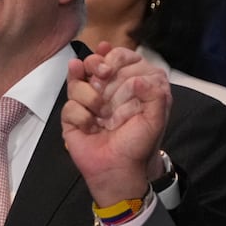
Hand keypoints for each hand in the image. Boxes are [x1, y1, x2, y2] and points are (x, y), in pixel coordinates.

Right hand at [60, 43, 170, 205]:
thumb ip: (155, 94)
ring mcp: (87, 102)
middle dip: (95, 65)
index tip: (114, 64)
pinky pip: (69, 106)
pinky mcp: (72, 116)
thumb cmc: (138, 144)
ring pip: (77, 81)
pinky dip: (80, 117)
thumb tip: (137, 78)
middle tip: (103, 74)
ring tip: (100, 114)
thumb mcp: (156, 119)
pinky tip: (90, 127)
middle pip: (93, 62)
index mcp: (129, 86)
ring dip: (89, 97)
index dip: (115, 56)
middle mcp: (107, 90)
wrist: (117, 170)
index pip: (121, 58)